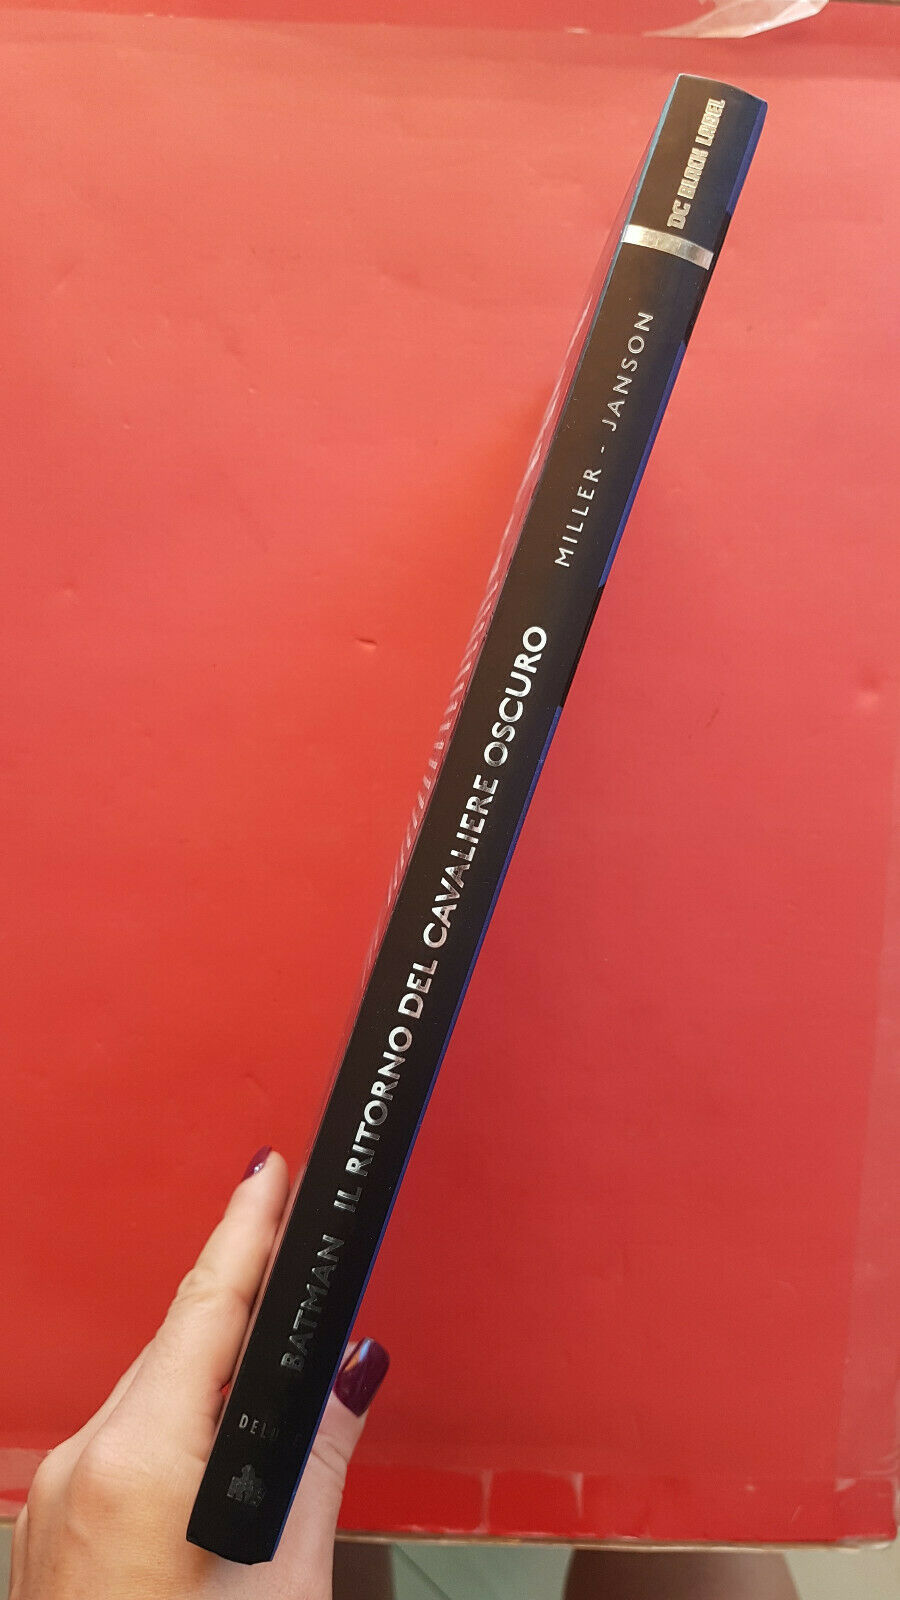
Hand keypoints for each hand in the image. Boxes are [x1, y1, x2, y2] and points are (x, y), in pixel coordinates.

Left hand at [9, 1148, 388, 1599]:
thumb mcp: (288, 1575)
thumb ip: (320, 1453)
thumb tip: (353, 1368)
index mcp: (142, 1462)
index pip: (209, 1308)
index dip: (247, 1228)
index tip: (270, 1172)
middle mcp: (82, 1463)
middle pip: (178, 1344)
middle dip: (240, 1301)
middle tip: (297, 1247)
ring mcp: (55, 1496)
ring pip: (147, 1390)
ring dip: (208, 1365)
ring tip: (272, 1350)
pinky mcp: (51, 1527)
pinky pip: (121, 1437)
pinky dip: (173, 1416)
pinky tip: (211, 1432)